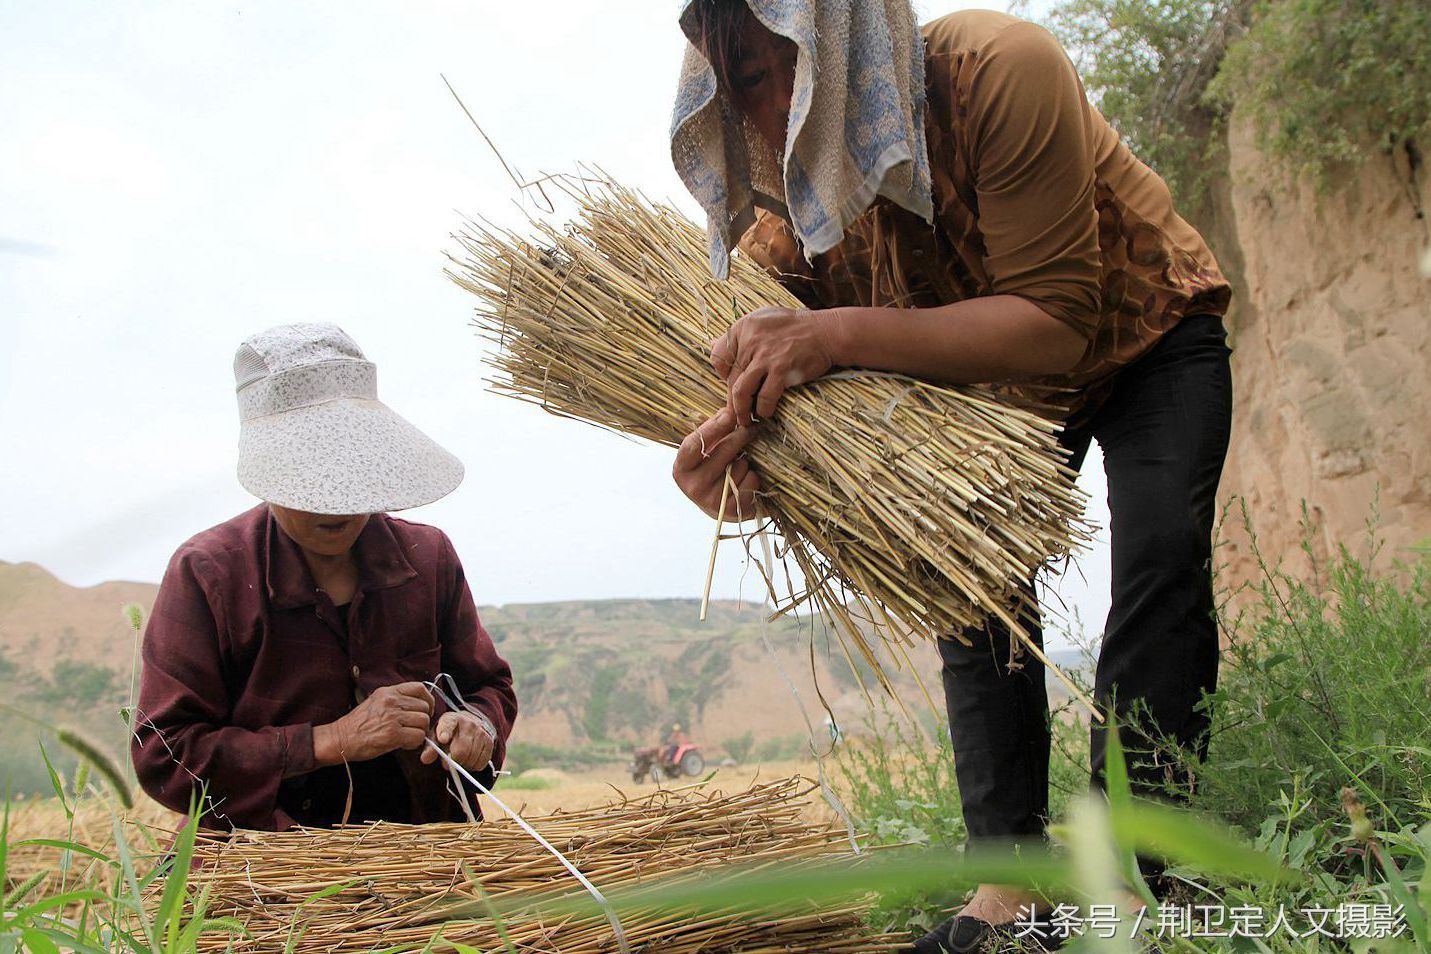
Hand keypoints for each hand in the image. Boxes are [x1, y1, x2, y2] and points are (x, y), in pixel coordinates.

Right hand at [314, 681, 432, 763]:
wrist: (340, 738)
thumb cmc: (358, 724)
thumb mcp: (376, 702)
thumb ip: (396, 700)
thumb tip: (420, 706)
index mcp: (388, 692)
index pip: (419, 688)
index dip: (427, 700)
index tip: (425, 710)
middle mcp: (391, 701)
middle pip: (424, 707)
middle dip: (422, 720)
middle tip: (412, 729)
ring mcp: (392, 717)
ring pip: (423, 722)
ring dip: (419, 732)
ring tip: (407, 737)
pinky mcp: (392, 734)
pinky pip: (418, 736)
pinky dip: (415, 743)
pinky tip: (404, 744)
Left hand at [420, 710, 495, 771]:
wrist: (470, 723)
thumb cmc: (449, 733)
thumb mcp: (436, 736)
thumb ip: (430, 748)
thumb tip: (425, 759)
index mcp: (451, 719)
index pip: (448, 725)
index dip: (445, 732)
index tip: (443, 739)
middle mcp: (468, 724)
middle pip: (461, 751)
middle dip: (454, 761)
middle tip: (449, 761)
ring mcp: (481, 732)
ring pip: (471, 759)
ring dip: (464, 764)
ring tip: (460, 759)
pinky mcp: (489, 742)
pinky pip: (481, 763)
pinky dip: (473, 766)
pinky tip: (469, 759)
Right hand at [672, 408, 759, 519]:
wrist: (719, 506)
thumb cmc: (712, 471)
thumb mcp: (706, 451)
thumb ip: (714, 429)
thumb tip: (730, 405)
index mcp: (681, 469)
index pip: (694, 445)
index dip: (712, 428)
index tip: (729, 413)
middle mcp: (692, 487)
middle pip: (722, 453)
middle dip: (739, 437)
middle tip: (751, 428)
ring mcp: (711, 501)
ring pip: (740, 467)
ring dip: (745, 462)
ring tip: (738, 466)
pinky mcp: (731, 510)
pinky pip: (750, 481)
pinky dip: (753, 477)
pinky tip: (744, 481)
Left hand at [710, 306, 837, 424]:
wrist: (826, 332)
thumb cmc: (797, 327)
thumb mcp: (764, 319)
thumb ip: (743, 334)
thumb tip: (718, 346)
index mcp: (744, 327)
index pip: (719, 357)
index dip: (723, 375)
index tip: (731, 384)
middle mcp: (750, 340)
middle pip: (730, 378)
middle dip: (732, 400)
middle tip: (735, 413)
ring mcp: (765, 355)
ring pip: (741, 391)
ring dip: (741, 410)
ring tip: (744, 420)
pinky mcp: (781, 369)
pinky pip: (765, 397)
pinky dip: (763, 409)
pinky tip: (766, 413)